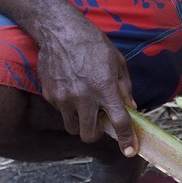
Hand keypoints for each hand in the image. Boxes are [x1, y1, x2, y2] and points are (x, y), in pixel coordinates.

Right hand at [34, 11, 138, 154]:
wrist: (60, 31)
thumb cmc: (93, 44)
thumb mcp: (117, 62)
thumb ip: (124, 88)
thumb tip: (131, 108)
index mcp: (105, 88)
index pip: (119, 122)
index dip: (127, 140)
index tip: (130, 151)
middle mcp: (84, 97)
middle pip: (89, 135)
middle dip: (96, 134)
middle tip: (100, 122)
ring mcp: (64, 98)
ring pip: (73, 127)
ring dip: (81, 122)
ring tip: (84, 104)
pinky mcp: (50, 95)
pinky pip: (61, 111)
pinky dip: (68, 108)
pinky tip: (71, 88)